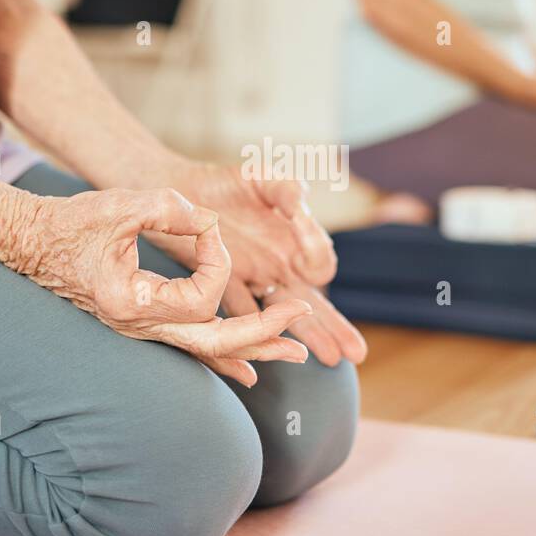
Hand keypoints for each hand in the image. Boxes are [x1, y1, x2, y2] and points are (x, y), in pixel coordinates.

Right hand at [10, 187, 311, 385]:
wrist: (33, 244)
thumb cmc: (73, 223)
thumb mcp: (123, 205)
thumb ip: (172, 209)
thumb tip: (212, 224)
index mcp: (134, 302)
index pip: (203, 296)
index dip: (218, 258)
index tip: (206, 224)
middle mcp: (140, 326)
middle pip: (216, 342)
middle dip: (264, 329)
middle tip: (303, 314)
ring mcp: (143, 330)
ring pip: (208, 350)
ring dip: (254, 346)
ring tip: (296, 351)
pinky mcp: (146, 324)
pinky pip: (192, 344)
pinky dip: (226, 351)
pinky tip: (252, 366)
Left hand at [161, 162, 368, 366]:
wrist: (178, 194)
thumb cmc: (224, 184)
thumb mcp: (260, 177)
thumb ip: (284, 188)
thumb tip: (302, 205)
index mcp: (293, 243)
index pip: (320, 263)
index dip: (316, 251)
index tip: (300, 223)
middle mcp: (277, 267)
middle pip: (314, 303)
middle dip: (336, 326)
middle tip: (357, 351)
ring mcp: (252, 281)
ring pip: (283, 316)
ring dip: (307, 336)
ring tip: (330, 358)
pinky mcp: (220, 286)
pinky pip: (240, 311)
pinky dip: (253, 329)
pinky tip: (269, 345)